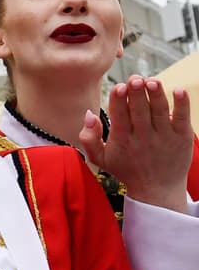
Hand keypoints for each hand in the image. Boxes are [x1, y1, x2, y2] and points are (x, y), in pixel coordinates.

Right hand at [79, 76, 192, 212]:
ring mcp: (163, 136)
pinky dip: (181, 104)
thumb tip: (88, 114)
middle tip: (135, 79)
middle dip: (137, 92)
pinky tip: (178, 90)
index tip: (119, 87)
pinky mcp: (182, 137)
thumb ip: (88, 138)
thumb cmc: (127, 170)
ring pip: (159, 110)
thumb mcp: (100, 159)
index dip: (119, 99)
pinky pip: (182, 117)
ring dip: (156, 94)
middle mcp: (142, 137)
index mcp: (122, 139)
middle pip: (139, 110)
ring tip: (152, 81)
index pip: (119, 114)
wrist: (156, 190)